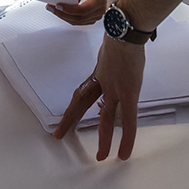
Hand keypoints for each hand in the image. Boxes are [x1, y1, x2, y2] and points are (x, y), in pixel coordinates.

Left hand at [48, 0, 132, 25]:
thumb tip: (66, 1)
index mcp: (100, 0)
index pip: (83, 10)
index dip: (69, 9)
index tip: (58, 5)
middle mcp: (100, 11)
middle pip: (79, 18)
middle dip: (63, 14)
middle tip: (50, 8)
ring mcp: (96, 16)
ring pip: (77, 21)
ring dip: (63, 16)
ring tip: (52, 9)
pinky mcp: (91, 18)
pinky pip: (78, 21)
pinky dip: (68, 17)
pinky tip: (60, 12)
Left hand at [54, 35, 145, 160]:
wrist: (125, 31)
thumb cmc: (122, 37)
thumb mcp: (111, 53)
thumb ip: (110, 66)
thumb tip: (113, 72)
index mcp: (99, 75)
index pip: (82, 94)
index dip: (73, 107)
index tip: (66, 118)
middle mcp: (103, 84)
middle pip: (83, 105)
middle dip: (71, 120)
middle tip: (59, 136)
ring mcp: (115, 90)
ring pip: (105, 119)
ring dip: (103, 140)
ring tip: (100, 157)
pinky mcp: (129, 93)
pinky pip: (127, 121)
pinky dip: (126, 139)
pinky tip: (123, 153)